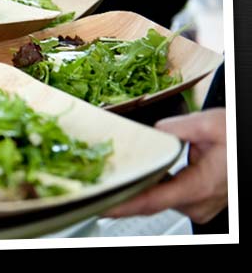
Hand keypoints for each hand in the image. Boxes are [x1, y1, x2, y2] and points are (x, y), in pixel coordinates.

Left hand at [104, 108, 227, 223]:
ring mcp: (198, 205)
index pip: (151, 201)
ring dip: (137, 189)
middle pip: (150, 201)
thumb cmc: (238, 136)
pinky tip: (137, 176)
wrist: (249, 144)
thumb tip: (157, 130)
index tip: (100, 205)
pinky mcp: (197, 202)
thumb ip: (182, 127)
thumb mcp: (213, 124)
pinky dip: (152, 187)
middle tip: (93, 185)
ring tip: (108, 180)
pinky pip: (167, 196)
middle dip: (122, 194)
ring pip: (158, 199)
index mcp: (199, 186)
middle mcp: (197, 202)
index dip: (123, 205)